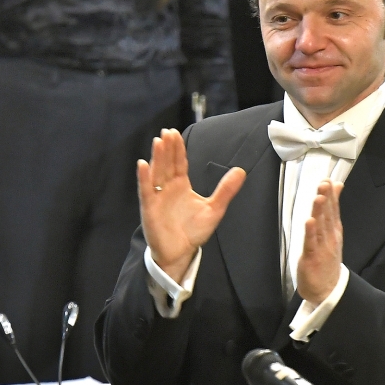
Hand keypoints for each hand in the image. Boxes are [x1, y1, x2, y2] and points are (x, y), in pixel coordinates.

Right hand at [138, 129, 245, 283]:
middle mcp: (168, 188)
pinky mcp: (149, 208)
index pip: (179, 162)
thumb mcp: (214, 209)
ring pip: (157, 173)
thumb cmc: (194, 231)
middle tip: (167, 132)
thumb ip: (226, 190)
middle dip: (167, 148)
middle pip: (167, 163)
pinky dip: (144, 178)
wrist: (181, 252)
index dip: (178, 148)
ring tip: (158, 141)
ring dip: (157, 157)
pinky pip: (146, 190)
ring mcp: (157, 197)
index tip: (175, 133)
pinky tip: (143, 164)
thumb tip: (241, 171)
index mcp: (181, 185)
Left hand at [296, 180, 343, 303]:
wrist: (329, 290)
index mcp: (334, 231)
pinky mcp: (312, 258)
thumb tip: (336, 188)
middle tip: (325, 183)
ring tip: (319, 197)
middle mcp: (330, 237)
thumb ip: (332, 211)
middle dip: (326, 199)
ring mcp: (322, 248)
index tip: (329, 180)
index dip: (331, 195)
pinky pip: (311, 243)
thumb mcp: (332, 234)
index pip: (333, 210)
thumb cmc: (327, 259)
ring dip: (320, 212)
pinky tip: (310, 221)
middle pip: (328, 216)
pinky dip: (311, 232)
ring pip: (320, 227)